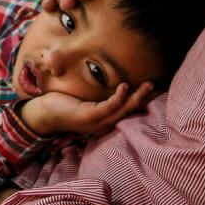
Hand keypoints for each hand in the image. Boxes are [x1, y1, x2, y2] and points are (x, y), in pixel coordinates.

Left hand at [19, 83, 156, 135]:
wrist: (44, 113)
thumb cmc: (65, 104)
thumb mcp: (87, 99)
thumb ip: (101, 95)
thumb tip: (113, 81)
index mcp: (106, 120)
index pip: (129, 110)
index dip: (144, 100)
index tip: (157, 88)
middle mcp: (105, 124)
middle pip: (131, 111)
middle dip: (146, 98)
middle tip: (159, 85)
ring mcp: (97, 122)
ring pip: (123, 110)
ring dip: (138, 97)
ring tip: (149, 84)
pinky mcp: (89, 117)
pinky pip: (108, 107)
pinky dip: (118, 97)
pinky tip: (124, 86)